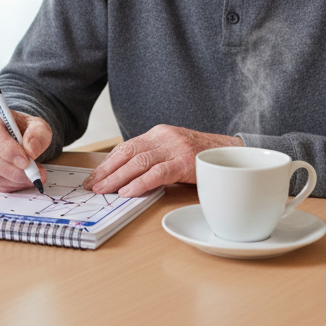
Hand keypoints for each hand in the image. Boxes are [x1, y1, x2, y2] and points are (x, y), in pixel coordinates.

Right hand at [0, 103, 52, 192]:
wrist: (11, 131)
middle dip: (14, 171)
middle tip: (34, 175)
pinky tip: (20, 181)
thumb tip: (30, 151)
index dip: (7, 150)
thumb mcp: (37, 125)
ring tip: (31, 178)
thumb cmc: (21, 127)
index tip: (26, 162)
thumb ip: (38, 135)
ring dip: (13, 181)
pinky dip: (7, 185)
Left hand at [82, 125, 241, 197]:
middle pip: (128, 153)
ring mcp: (175, 148)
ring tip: (104, 190)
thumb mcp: (174, 151)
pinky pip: (157, 173)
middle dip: (107, 171)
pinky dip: (139, 183)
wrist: (233, 153)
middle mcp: (164, 137)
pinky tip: (127, 192)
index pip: (126, 147)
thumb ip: (153, 158)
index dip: (107, 163)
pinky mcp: (185, 162)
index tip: (94, 176)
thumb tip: (126, 177)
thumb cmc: (202, 156)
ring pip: (138, 162)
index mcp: (159, 133)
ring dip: (118, 178)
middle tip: (92, 186)